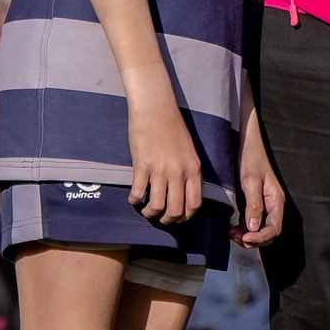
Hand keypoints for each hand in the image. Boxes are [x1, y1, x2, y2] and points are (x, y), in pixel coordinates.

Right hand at [128, 91, 204, 224]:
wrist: (156, 109)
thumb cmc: (173, 127)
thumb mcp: (189, 151)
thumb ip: (189, 171)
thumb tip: (185, 192)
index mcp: (194, 168)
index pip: (194, 203)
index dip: (186, 216)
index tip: (179, 218)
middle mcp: (179, 172)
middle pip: (176, 209)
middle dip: (168, 220)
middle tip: (161, 219)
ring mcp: (161, 169)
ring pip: (156, 205)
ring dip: (150, 213)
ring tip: (146, 210)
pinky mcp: (142, 165)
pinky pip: (138, 192)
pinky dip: (135, 200)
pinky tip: (134, 198)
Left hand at [235, 128, 286, 247]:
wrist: (244, 142)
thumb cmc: (250, 157)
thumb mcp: (250, 181)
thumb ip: (253, 205)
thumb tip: (253, 228)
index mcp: (276, 200)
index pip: (274, 229)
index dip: (261, 237)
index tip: (245, 238)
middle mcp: (272, 205)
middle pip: (268, 233)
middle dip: (253, 239)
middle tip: (235, 237)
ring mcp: (263, 205)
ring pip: (259, 230)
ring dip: (246, 236)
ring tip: (231, 233)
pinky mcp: (253, 203)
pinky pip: (250, 223)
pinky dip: (242, 229)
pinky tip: (230, 227)